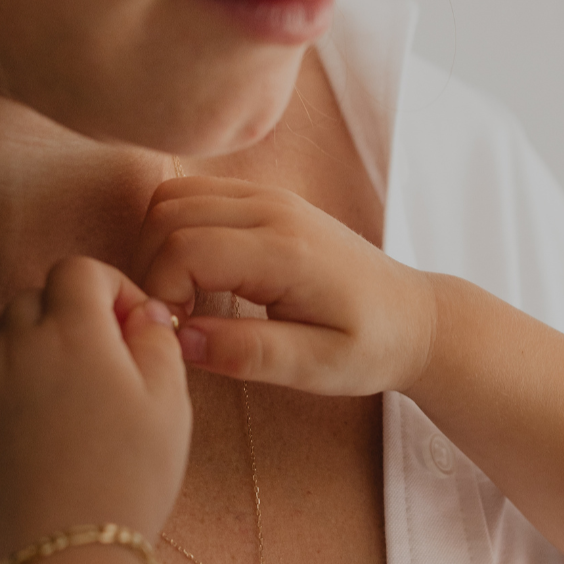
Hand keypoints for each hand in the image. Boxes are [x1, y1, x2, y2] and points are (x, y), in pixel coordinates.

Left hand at [0, 257, 190, 563]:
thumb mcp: (172, 406)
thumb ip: (158, 344)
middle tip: (94, 357)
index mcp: (74, 332)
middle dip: (65, 313)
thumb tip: (144, 315)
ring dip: (1, 325)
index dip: (110, 288)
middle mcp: (13, 344)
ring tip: (29, 358)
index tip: (130, 324)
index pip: (81, 271)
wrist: (69, 551)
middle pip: (30, 296)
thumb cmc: (128, 479)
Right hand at [132, 176, 436, 396]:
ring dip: (158, 248)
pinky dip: (175, 232)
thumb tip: (180, 340)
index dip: (161, 294)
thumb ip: (248, 354)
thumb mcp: (316, 368)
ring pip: (173, 197)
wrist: (413, 316)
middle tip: (172, 322)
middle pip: (167, 214)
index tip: (176, 336)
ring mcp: (269, 195)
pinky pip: (195, 196)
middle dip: (150, 270)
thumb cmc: (370, 346)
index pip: (184, 248)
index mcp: (286, 249)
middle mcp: (274, 208)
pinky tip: (196, 279)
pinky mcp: (265, 199)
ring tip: (181, 302)